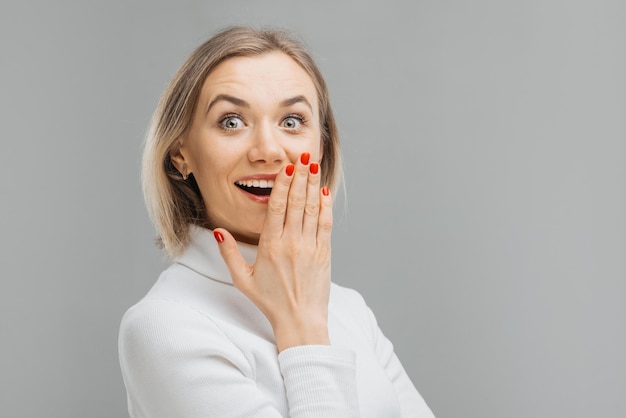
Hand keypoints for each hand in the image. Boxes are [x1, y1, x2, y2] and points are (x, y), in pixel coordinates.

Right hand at [214, 153, 332, 351]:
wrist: (300, 321)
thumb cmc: (270, 302)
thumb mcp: (242, 279)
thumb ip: (229, 254)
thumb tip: (219, 230)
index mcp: (270, 246)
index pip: (278, 207)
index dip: (283, 184)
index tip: (286, 167)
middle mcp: (292, 243)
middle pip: (297, 202)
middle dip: (300, 177)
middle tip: (303, 156)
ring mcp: (310, 248)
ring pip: (312, 210)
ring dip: (313, 186)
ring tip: (314, 166)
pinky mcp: (323, 254)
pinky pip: (325, 225)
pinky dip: (325, 207)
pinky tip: (324, 192)